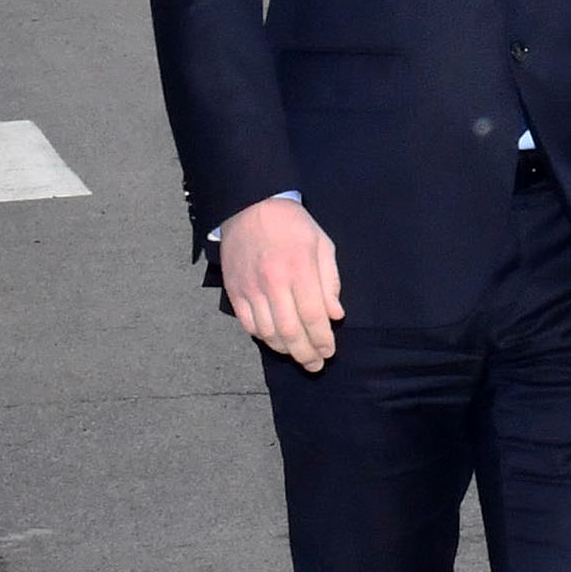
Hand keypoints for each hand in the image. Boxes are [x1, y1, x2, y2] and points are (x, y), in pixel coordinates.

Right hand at [219, 194, 343, 370]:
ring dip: (284, 349)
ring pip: (267, 332)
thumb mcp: (322, 244)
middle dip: (305, 353)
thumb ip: (330, 281)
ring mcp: (250, 288)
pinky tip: (275, 340)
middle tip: (315, 365)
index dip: (322, 339)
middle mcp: (273, 282)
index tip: (329, 352)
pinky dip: (262, 337)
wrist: (249, 206)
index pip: (312, 316)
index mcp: (299, 269)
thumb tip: (335, 315)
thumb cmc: (292, 224)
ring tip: (298, 355)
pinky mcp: (235, 291)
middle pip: (289, 330)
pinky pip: (248, 324)